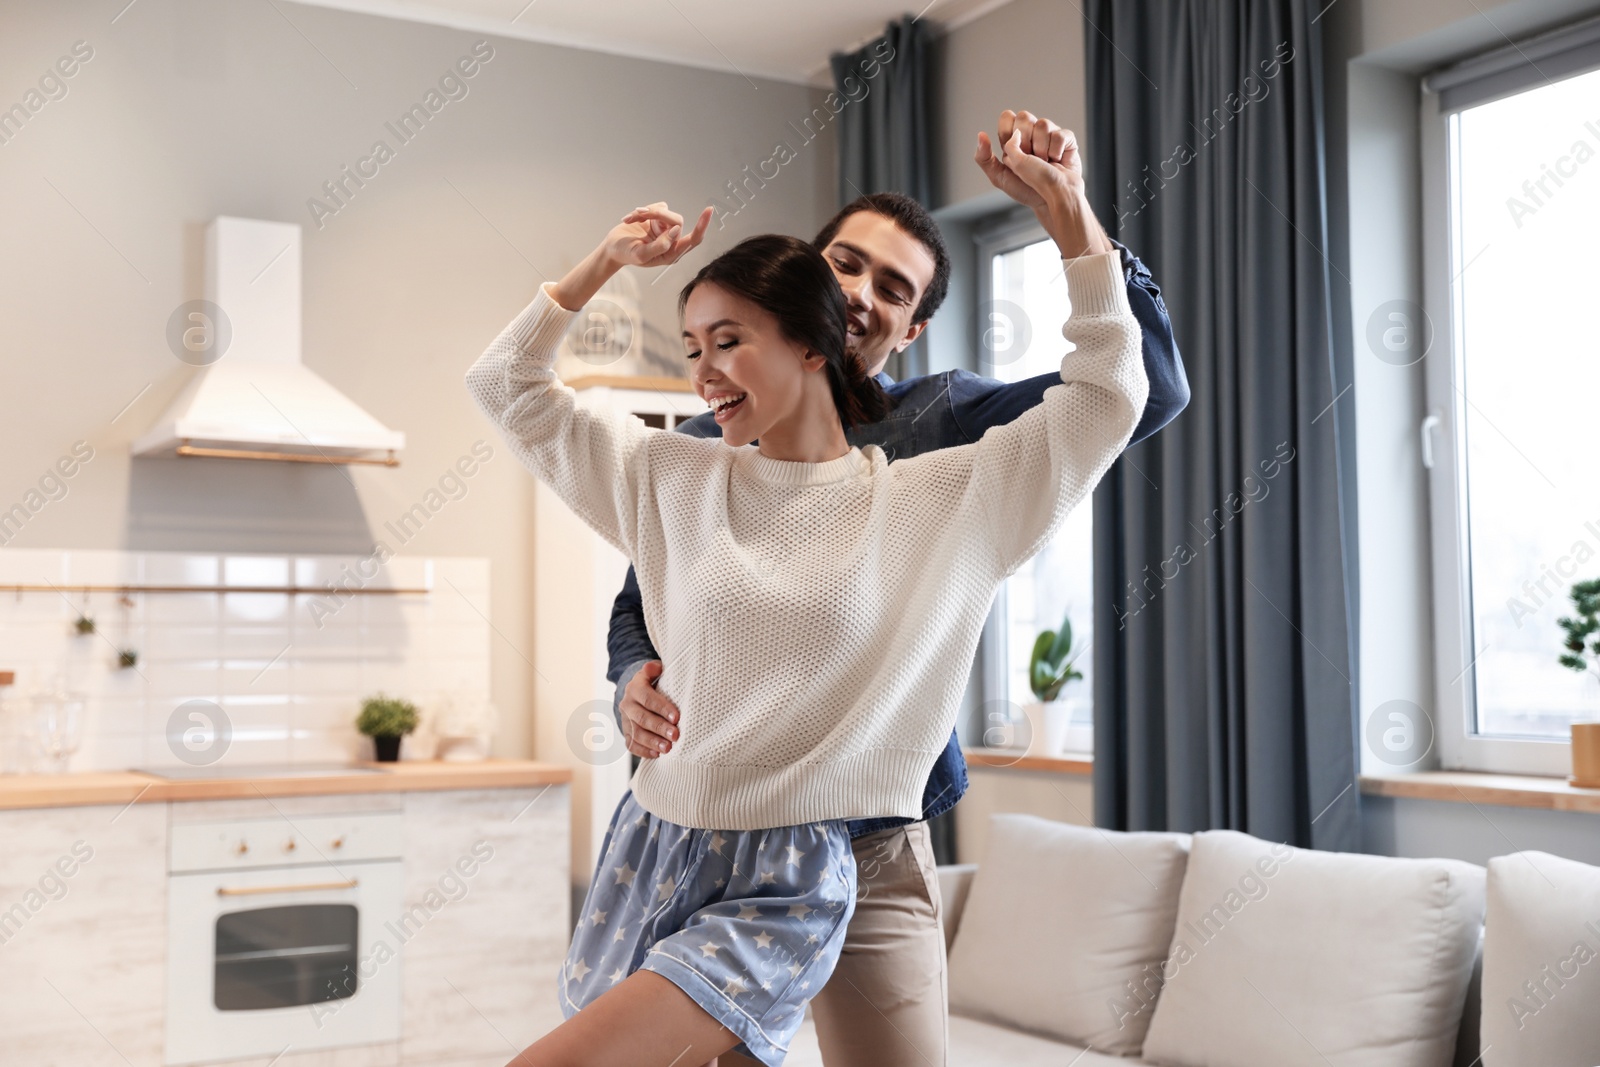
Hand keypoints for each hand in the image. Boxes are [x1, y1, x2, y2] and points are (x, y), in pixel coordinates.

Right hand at [603, 203, 712, 269]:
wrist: (612, 246)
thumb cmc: (626, 254)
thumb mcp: (640, 254)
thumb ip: (660, 245)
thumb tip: (677, 231)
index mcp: (672, 253)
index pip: (693, 239)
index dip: (702, 225)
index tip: (708, 211)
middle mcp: (672, 240)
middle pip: (676, 221)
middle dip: (657, 215)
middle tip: (639, 214)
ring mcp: (665, 228)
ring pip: (665, 212)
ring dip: (646, 213)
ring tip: (630, 219)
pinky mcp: (658, 218)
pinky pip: (657, 207)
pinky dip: (643, 211)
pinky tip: (632, 218)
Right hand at [620, 660, 681, 758]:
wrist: (636, 694)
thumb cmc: (653, 683)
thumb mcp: (654, 672)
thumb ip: (655, 669)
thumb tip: (655, 667)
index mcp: (635, 688)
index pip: (647, 698)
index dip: (662, 708)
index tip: (677, 717)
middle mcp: (627, 704)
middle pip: (642, 718)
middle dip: (659, 727)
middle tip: (675, 735)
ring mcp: (625, 720)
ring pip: (636, 733)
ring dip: (652, 742)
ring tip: (668, 748)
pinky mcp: (626, 733)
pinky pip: (631, 745)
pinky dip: (644, 751)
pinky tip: (657, 754)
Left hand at [975, 110, 1111, 258]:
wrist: (1051, 199)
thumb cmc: (1026, 191)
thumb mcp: (999, 177)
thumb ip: (984, 158)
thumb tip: (981, 134)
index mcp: (1013, 141)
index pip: (1007, 117)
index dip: (1008, 132)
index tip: (1013, 151)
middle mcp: (1031, 134)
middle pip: (1024, 116)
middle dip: (1025, 141)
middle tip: (1030, 158)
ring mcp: (1049, 135)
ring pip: (1043, 124)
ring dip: (1041, 150)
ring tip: (1044, 163)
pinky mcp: (1066, 139)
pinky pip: (1060, 134)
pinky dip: (1056, 151)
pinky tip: (1056, 161)